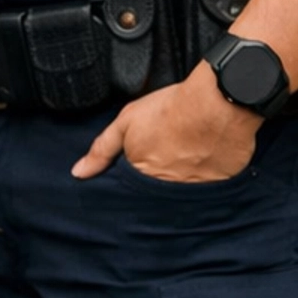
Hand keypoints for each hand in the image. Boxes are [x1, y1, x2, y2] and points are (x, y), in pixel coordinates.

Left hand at [72, 64, 261, 182]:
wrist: (218, 104)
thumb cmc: (172, 109)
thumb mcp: (127, 122)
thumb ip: (102, 149)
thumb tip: (79, 173)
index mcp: (141, 176)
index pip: (131, 189)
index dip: (135, 176)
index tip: (144, 162)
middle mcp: (166, 190)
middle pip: (156, 193)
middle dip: (158, 181)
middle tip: (168, 155)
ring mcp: (193, 191)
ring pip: (181, 193)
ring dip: (181, 180)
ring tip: (187, 156)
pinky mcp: (219, 188)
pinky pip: (208, 190)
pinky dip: (206, 179)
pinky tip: (206, 161)